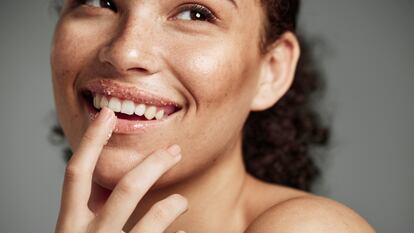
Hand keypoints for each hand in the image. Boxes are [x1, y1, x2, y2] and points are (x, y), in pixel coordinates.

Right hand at [55, 107, 187, 232]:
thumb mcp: (77, 232)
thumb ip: (91, 207)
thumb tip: (106, 177)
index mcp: (70, 224)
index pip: (77, 173)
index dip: (90, 141)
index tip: (107, 113)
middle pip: (127, 188)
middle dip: (155, 164)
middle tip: (175, 150)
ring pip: (156, 217)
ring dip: (175, 203)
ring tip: (181, 202)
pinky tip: (182, 231)